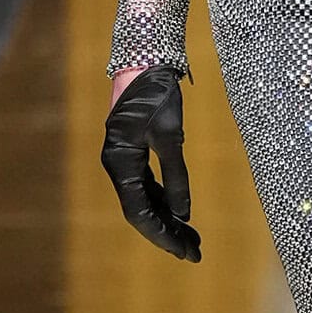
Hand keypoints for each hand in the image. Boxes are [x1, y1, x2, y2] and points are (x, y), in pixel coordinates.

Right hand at [100, 65, 200, 259]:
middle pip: (140, 210)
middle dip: (167, 232)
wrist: (145, 60)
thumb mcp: (171, 136)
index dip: (163, 235)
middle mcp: (117, 165)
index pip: (139, 212)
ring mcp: (122, 158)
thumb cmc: (157, 95)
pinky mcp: (131, 151)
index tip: (186, 252)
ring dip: (166, 218)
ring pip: (143, 199)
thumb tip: (184, 213)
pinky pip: (145, 185)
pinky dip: (162, 200)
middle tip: (194, 251)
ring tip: (192, 237)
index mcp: (121, 163)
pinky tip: (178, 211)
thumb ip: (177, 175)